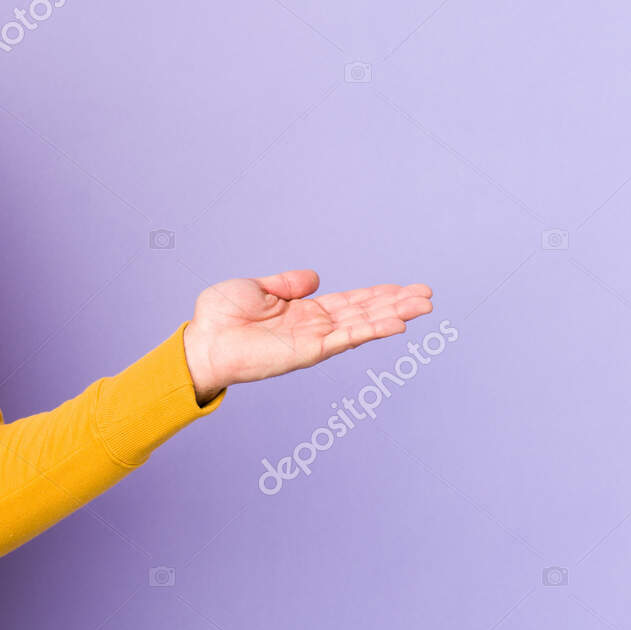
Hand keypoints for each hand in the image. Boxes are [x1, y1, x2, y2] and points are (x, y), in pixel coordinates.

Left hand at [181, 270, 432, 403]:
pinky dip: (371, 330)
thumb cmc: (219, 317)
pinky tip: (397, 324)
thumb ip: (287, 283)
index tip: (405, 288)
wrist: (201, 342)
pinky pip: (346, 339)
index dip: (377, 295)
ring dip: (394, 315)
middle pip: (364, 313)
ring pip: (362, 325)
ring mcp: (313, 340)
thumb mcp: (255, 287)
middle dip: (396, 304)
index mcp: (302, 311)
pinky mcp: (308, 351)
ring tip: (424, 305)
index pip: (349, 303)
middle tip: (428, 295)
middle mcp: (314, 327)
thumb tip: (316, 278)